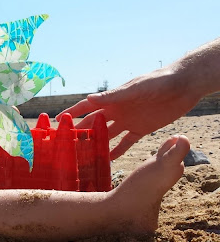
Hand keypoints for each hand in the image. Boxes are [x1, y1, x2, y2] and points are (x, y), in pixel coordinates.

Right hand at [61, 67, 198, 158]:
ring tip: (83, 155)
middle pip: (94, 123)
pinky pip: (126, 142)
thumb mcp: (136, 88)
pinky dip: (117, 150)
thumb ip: (114, 95)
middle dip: (80, 131)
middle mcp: (117, 110)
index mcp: (113, 99)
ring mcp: (129, 120)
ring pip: (107, 135)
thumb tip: (89, 99)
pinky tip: (108, 160)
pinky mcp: (142, 129)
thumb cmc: (159, 81)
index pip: (87, 106)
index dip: (72, 112)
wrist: (184, 86)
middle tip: (65, 144)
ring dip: (96, 143)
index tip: (57, 120)